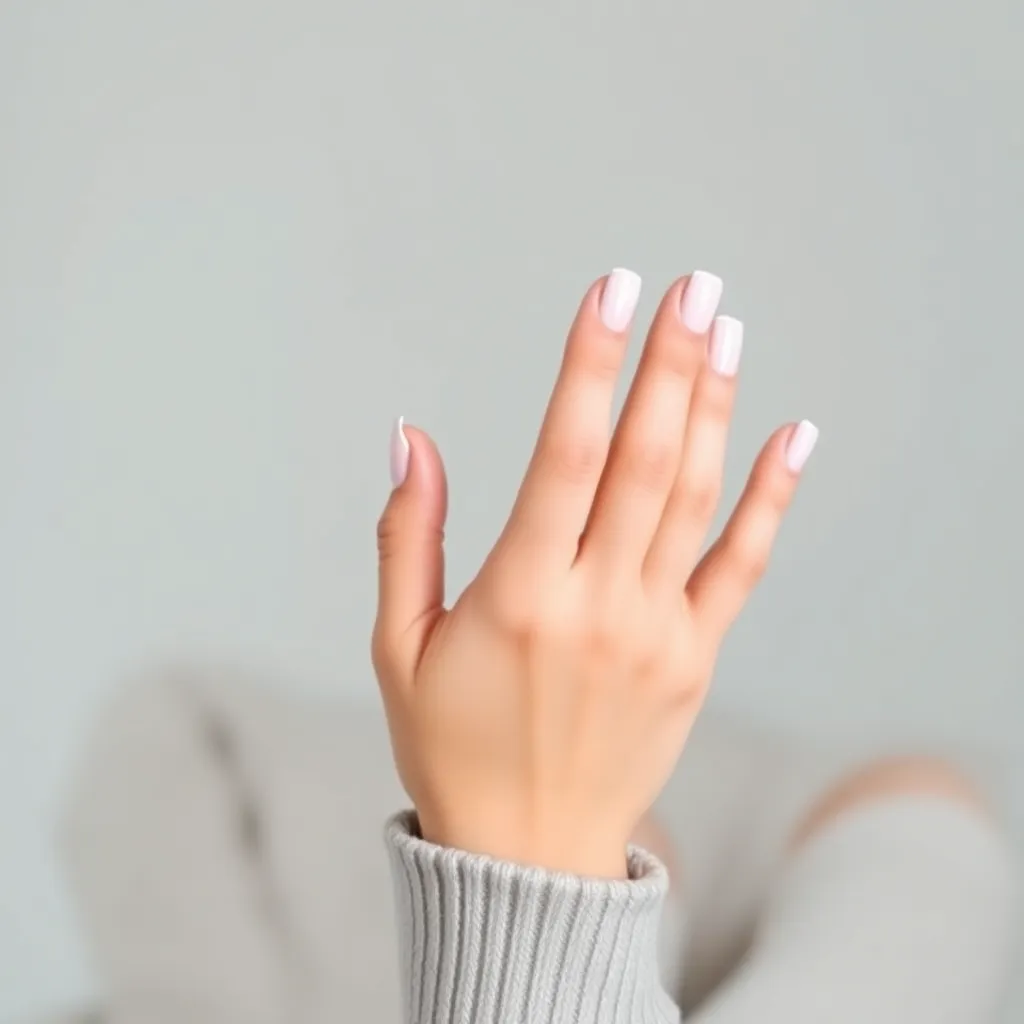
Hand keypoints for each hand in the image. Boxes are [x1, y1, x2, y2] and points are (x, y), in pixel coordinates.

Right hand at [371, 270, 817, 878]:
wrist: (526, 856)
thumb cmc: (450, 746)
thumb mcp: (398, 647)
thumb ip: (407, 537)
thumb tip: (410, 438)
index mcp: (518, 597)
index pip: (564, 454)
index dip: (590, 365)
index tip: (611, 291)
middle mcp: (597, 607)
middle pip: (644, 460)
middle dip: (668, 363)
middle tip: (692, 286)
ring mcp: (657, 634)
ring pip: (694, 499)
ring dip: (713, 408)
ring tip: (723, 331)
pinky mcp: (694, 660)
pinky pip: (742, 567)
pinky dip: (771, 499)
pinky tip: (793, 434)